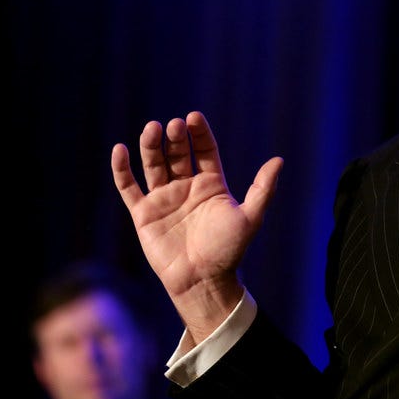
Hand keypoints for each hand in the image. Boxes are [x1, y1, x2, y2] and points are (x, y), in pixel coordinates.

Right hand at [111, 111, 282, 342]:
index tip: (194, 117)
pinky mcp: (143, 213)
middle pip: (177, 154)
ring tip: (151, 128)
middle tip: (174, 125)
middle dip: (175, 138)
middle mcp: (186, 187)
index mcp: (211, 184)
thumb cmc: (228, 251)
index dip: (199, 133)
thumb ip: (262, 189)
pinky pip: (129, 188)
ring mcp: (164, 199)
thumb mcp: (250, 217)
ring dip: (151, 146)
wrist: (203, 281)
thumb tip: (279, 160)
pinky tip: (120, 150)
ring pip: (153, 165)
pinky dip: (122, 169)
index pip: (204, 150)